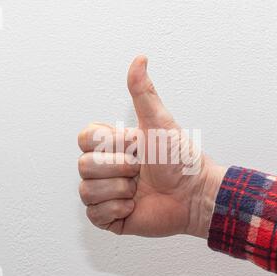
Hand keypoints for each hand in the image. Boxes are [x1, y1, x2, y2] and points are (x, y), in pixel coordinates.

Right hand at [78, 56, 225, 238]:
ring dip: (119, 189)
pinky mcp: (110, 217)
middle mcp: (106, 169)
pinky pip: (94, 215)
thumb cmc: (179, 158)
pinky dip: (116, 209)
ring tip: (139, 189)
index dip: (110, 143)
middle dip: (118, 167)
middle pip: (84, 166)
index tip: (136, 146)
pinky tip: (134, 205)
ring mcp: (106, 193)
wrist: (193, 194)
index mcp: (112, 146)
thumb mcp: (159, 122)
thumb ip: (143, 93)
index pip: (84, 138)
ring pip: (86, 191)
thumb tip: (140, 58)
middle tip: (140, 170)